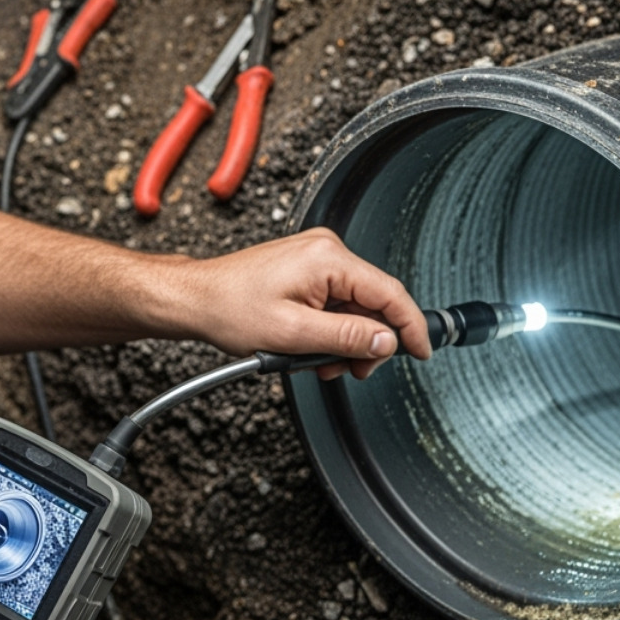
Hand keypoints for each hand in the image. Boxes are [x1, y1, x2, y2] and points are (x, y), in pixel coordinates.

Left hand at [179, 227, 429, 378]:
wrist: (197, 299)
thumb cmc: (230, 309)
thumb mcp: (294, 334)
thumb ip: (347, 337)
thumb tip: (387, 341)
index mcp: (328, 258)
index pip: (390, 293)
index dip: (410, 327)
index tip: (422, 352)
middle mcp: (327, 250)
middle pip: (374, 302)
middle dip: (367, 342)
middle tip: (351, 370)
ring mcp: (317, 257)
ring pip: (355, 306)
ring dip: (345, 340)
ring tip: (319, 361)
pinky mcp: (307, 268)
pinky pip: (336, 301)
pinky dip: (330, 329)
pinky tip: (311, 346)